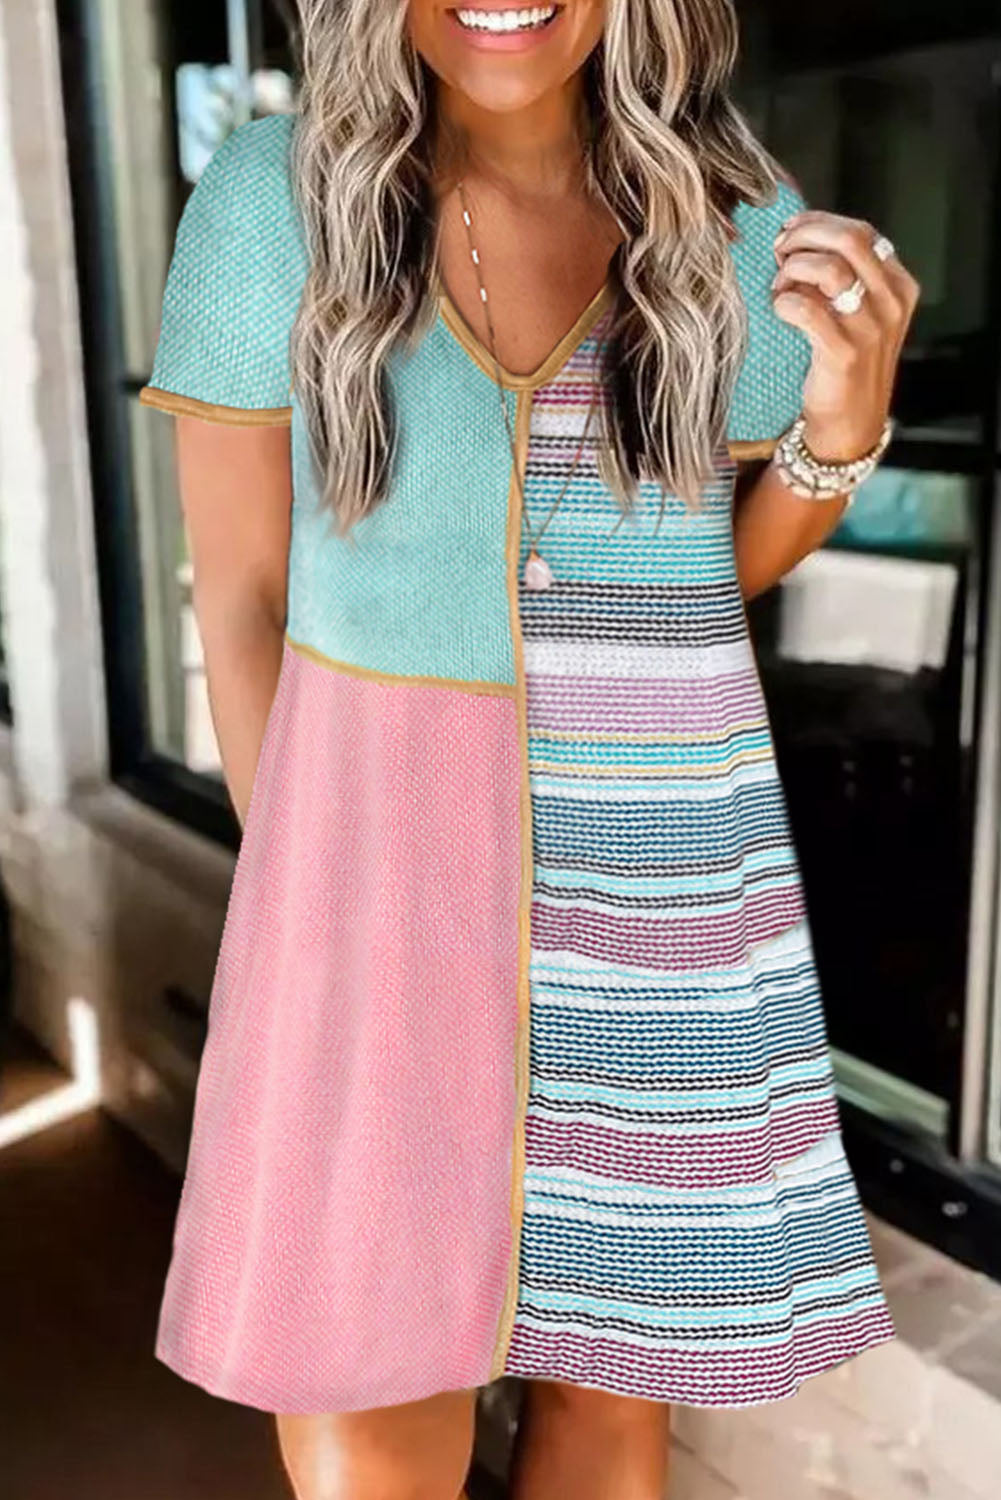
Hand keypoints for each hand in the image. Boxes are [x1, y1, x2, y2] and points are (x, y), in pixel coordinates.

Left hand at [770, 210, 919, 462]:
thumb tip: (795, 238)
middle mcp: (891, 303)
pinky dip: (785, 302)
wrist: (850, 423)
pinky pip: (807, 309)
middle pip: (849, 239)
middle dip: (804, 236)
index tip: (790, 232)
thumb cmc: (845, 362)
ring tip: (779, 287)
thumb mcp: (859, 313)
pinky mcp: (845, 354)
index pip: (861, 231)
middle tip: (779, 252)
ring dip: (793, 269)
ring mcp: (871, 329)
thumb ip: (841, 275)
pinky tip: (780, 310)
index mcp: (899, 285)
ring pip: (828, 269)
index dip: (818, 224)